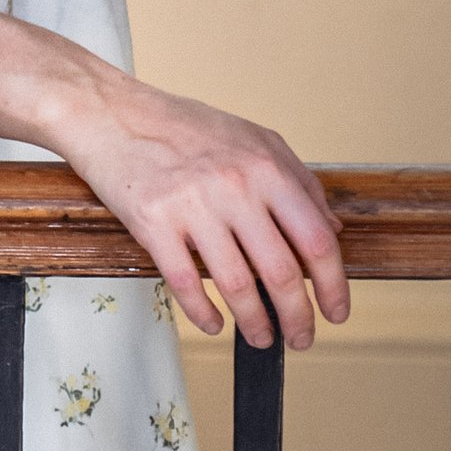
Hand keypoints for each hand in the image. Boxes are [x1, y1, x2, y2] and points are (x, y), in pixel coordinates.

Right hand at [44, 71, 349, 349]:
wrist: (113, 113)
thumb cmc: (184, 127)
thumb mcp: (256, 140)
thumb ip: (299, 183)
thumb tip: (332, 229)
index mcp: (267, 167)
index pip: (316, 240)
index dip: (333, 285)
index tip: (336, 310)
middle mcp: (235, 187)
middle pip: (281, 272)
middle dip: (298, 317)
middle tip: (302, 337)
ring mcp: (193, 207)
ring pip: (237, 285)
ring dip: (254, 323)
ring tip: (261, 338)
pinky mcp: (153, 224)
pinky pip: (185, 283)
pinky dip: (204, 314)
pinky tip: (215, 324)